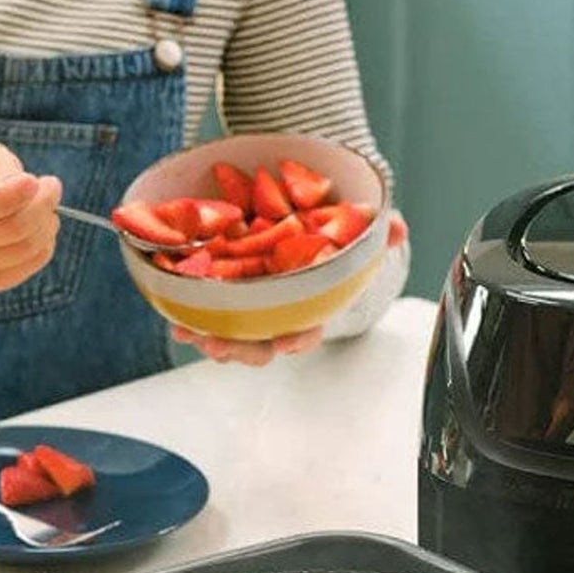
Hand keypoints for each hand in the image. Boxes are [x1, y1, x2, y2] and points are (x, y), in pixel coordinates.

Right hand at [0, 144, 61, 291]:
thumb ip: (3, 168)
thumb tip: (30, 188)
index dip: (11, 195)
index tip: (33, 180)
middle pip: (13, 228)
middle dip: (43, 203)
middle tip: (51, 186)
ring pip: (27, 247)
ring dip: (48, 222)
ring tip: (46, 205)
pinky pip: (32, 263)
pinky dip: (46, 242)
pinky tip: (40, 227)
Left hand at [169, 210, 408, 364]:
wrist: (299, 222)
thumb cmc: (328, 236)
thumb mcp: (354, 230)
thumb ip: (377, 231)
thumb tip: (396, 228)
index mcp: (309, 305)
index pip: (307, 330)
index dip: (297, 339)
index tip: (284, 342)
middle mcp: (277, 314)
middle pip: (261, 345)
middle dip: (241, 351)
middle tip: (219, 346)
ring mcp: (249, 310)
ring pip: (231, 336)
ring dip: (211, 339)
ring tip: (193, 336)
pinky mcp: (224, 297)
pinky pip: (206, 314)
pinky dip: (190, 319)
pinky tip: (177, 321)